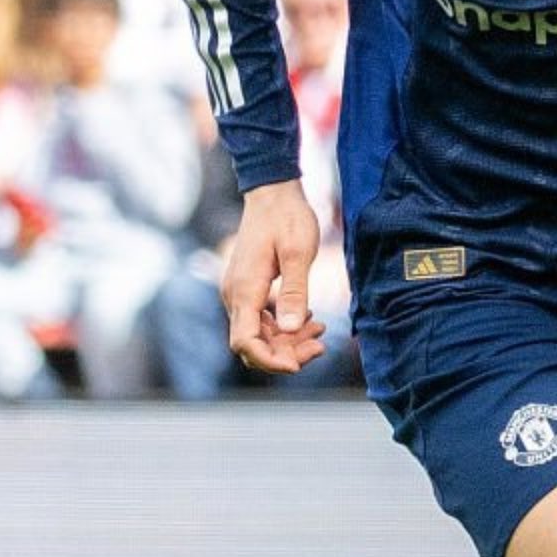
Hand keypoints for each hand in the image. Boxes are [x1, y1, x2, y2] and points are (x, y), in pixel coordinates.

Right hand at [222, 180, 325, 373]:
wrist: (274, 192)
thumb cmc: (288, 217)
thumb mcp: (299, 253)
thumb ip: (294, 291)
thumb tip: (290, 328)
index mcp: (244, 289)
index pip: (245, 342)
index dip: (269, 361)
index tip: (298, 364)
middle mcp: (235, 294)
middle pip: (253, 344)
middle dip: (285, 353)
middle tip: (321, 345)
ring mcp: (240, 292)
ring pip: (260, 334)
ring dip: (288, 340)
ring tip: (320, 329)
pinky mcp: (249, 288)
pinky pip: (263, 319)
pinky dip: (285, 326)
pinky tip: (310, 318)